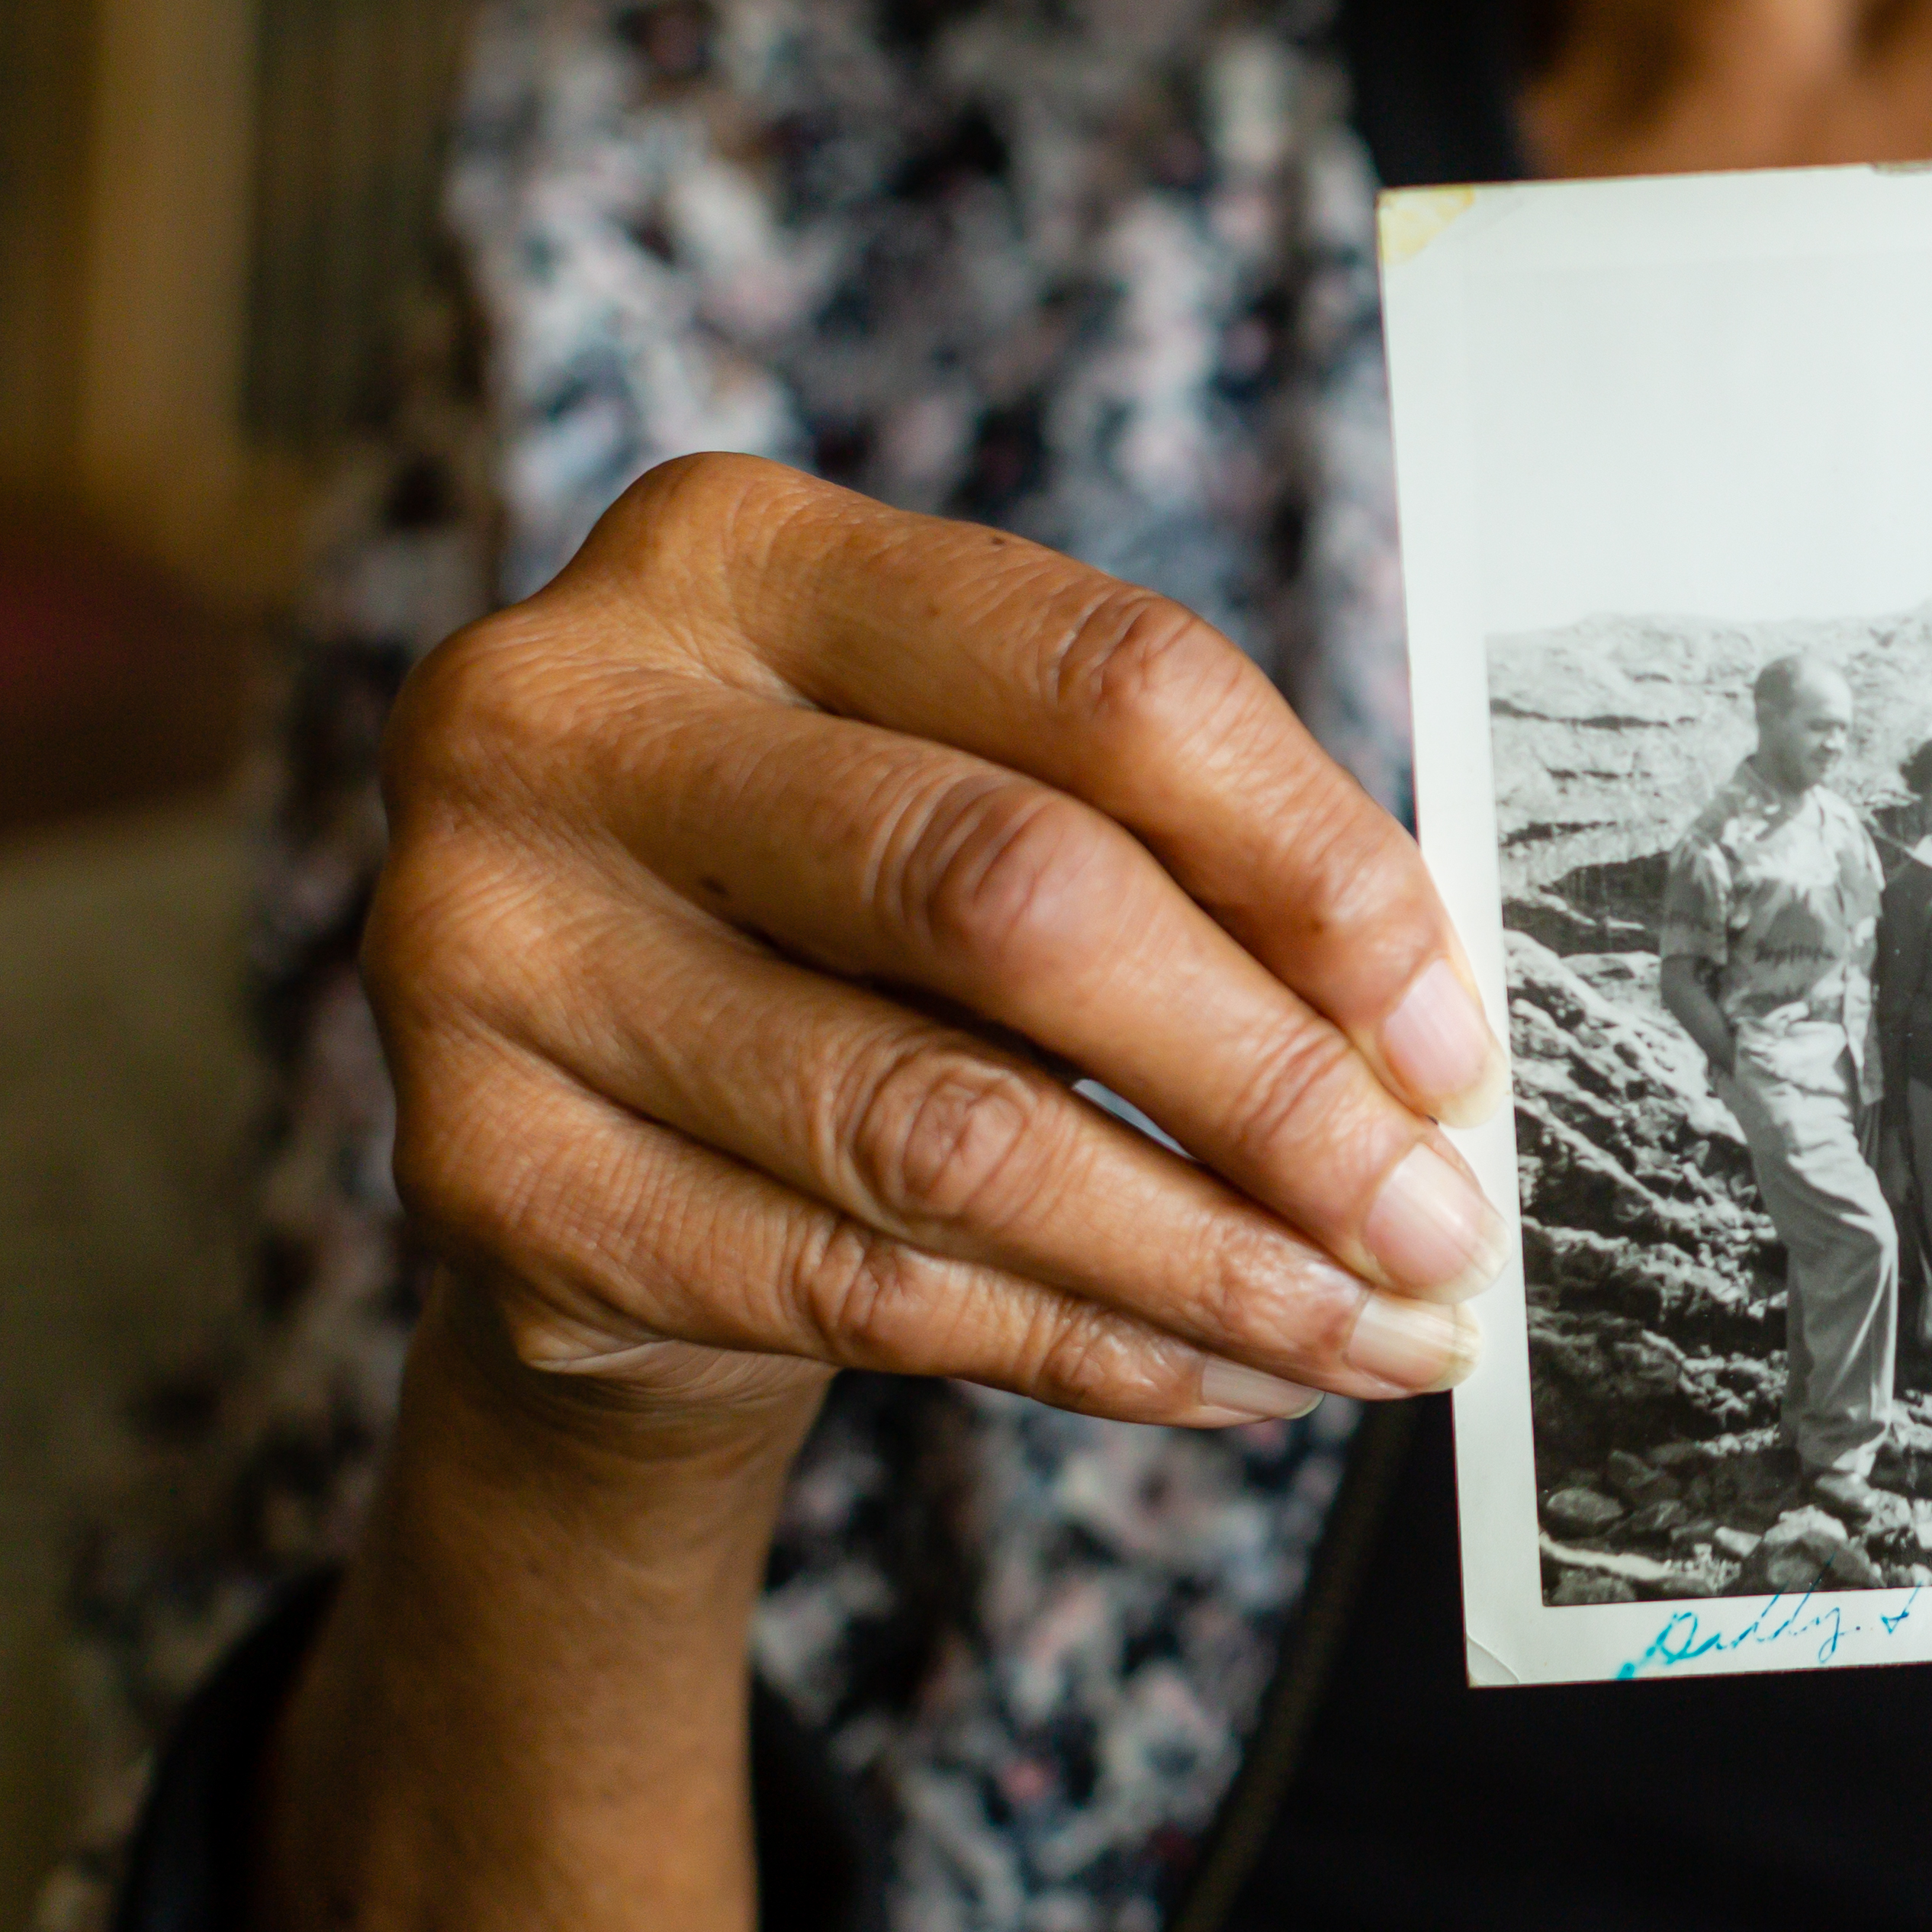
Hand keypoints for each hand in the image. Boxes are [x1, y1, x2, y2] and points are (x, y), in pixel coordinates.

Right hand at [366, 454, 1500, 1439]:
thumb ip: (1194, 868)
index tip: (1454, 1035)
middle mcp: (569, 711)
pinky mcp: (477, 1170)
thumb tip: (1430, 1047)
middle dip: (1272, 1086)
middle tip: (1438, 1226)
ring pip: (938, 1131)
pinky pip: (851, 1285)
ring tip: (1371, 1333)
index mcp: (740, 551)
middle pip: (1017, 896)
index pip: (1108, 678)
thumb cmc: (856, 927)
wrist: (597, 1115)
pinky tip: (1220, 1380)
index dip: (1319, 866)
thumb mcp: (1004, 811)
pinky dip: (1079, 1348)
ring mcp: (483, 940)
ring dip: (1202, 1260)